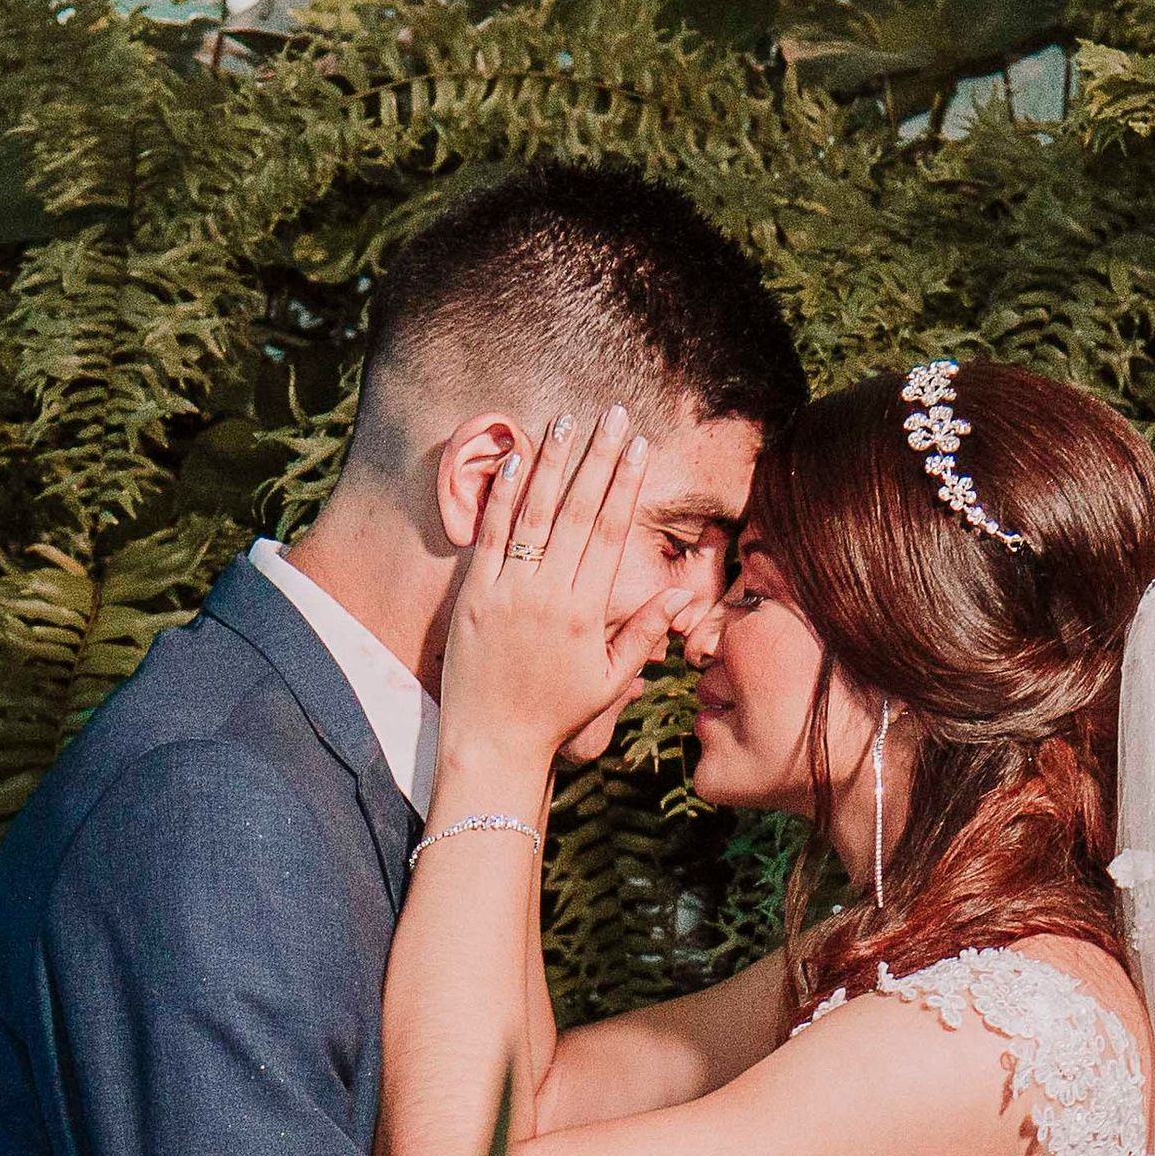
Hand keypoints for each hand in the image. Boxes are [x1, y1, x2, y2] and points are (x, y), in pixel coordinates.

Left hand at [439, 404, 690, 778]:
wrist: (494, 741)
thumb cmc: (556, 713)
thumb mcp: (610, 679)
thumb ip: (644, 632)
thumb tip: (681, 594)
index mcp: (587, 613)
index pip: (610, 534)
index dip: (626, 486)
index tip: (640, 448)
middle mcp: (550, 595)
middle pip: (579, 512)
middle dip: (599, 458)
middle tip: (614, 414)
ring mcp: (509, 592)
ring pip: (534, 513)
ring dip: (552, 462)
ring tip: (567, 419)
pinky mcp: (473, 595)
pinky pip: (489, 534)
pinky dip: (501, 495)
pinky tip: (514, 458)